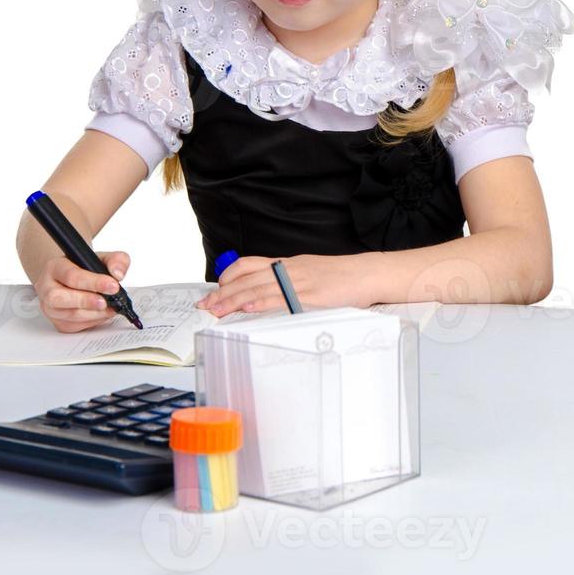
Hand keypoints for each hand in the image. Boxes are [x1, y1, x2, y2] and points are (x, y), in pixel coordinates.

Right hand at [34, 251, 129, 333]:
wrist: (71, 279)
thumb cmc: (84, 268)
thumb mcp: (102, 258)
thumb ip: (116, 260)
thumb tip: (118, 274)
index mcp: (55, 267)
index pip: (71, 275)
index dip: (93, 282)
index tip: (113, 285)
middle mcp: (47, 288)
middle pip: (61, 298)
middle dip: (86, 301)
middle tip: (106, 302)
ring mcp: (50, 307)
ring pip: (69, 315)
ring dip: (94, 314)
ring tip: (110, 308)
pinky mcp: (58, 322)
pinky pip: (75, 326)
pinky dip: (93, 321)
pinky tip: (103, 313)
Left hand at [195, 254, 368, 315]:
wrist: (368, 273)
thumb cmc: (343, 276)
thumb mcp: (311, 271)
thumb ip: (290, 280)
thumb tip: (270, 293)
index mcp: (288, 263)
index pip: (249, 264)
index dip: (228, 276)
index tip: (214, 289)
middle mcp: (289, 270)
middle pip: (247, 278)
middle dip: (222, 293)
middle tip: (205, 305)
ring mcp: (299, 283)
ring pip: (258, 288)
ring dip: (233, 300)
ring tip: (215, 310)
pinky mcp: (310, 297)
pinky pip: (280, 299)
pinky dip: (260, 303)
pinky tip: (246, 309)